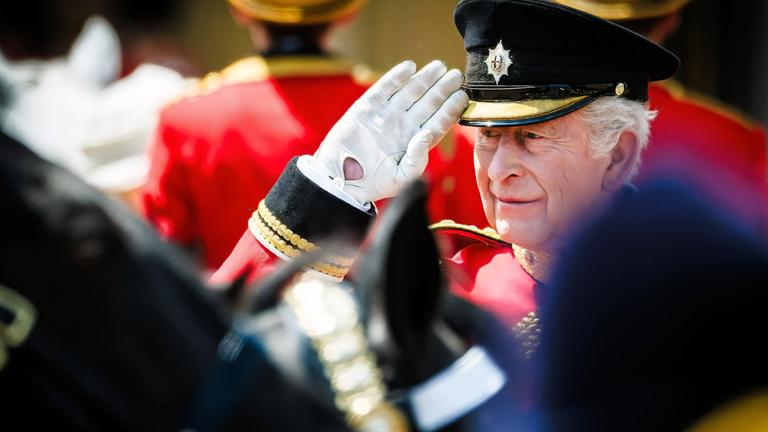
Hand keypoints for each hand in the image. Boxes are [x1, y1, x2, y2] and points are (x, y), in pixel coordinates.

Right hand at [313, 60, 467, 203]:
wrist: (340, 179)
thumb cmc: (373, 183)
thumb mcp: (401, 178)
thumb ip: (417, 160)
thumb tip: (428, 134)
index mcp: (416, 142)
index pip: (439, 121)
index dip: (451, 109)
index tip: (462, 97)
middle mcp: (404, 125)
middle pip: (429, 103)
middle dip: (443, 89)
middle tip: (457, 75)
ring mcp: (387, 114)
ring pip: (411, 91)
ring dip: (425, 78)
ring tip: (439, 67)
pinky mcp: (368, 106)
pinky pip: (385, 88)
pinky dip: (396, 77)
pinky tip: (410, 67)